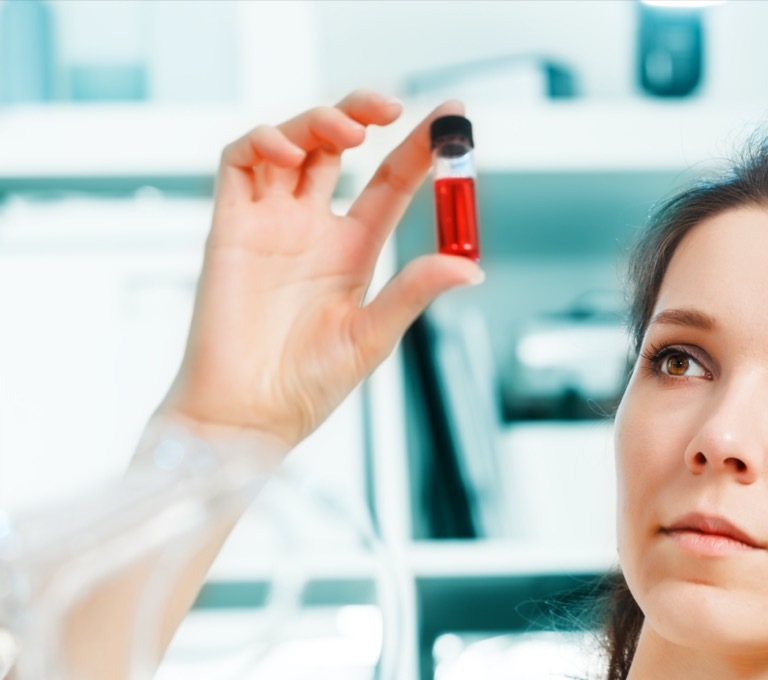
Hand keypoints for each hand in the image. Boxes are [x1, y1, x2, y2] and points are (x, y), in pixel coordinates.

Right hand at [157, 91, 482, 447]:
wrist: (246, 416)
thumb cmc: (305, 386)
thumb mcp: (374, 335)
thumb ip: (414, 292)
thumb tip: (470, 269)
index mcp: (354, 250)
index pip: (390, 181)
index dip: (419, 147)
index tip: (451, 118)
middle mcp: (313, 228)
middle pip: (339, 147)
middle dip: (362, 113)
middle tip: (391, 108)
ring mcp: (271, 223)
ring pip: (292, 144)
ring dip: (318, 121)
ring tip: (349, 128)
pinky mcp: (230, 226)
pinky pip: (239, 164)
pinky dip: (262, 142)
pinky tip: (289, 149)